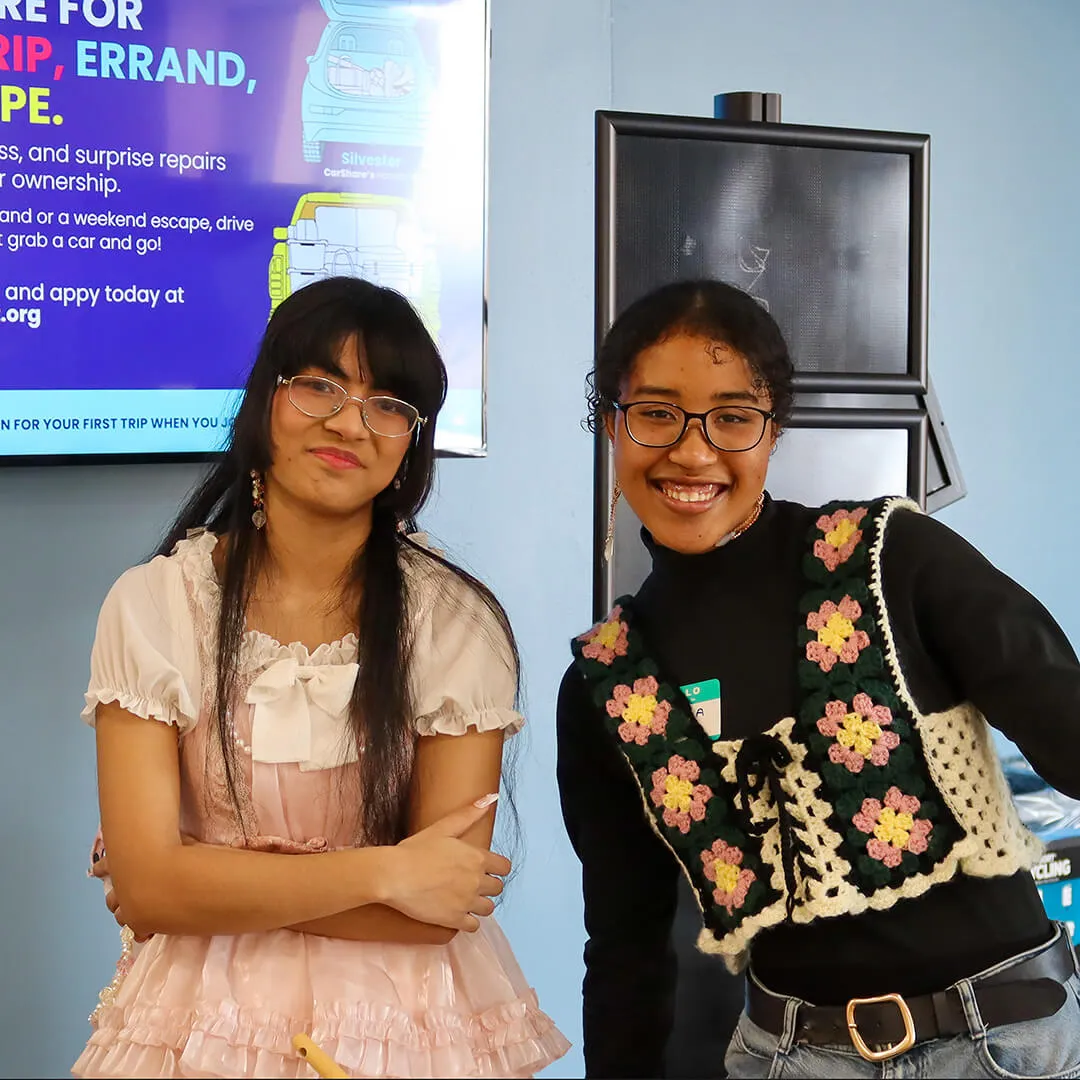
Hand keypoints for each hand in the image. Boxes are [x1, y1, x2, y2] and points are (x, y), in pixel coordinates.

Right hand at [381, 795, 510, 931]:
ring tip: (464, 898)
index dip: (496, 868)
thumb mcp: (443, 828)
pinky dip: (467, 921)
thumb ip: (469, 814)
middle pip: (497, 888)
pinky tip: (456, 913)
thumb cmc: (415, 849)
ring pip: (488, 908)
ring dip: (479, 903)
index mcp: (477, 858)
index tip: (486, 869)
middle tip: (471, 883)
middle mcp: (476, 881)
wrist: (394, 875)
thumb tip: (491, 797)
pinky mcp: (454, 920)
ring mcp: (466, 902)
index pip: (504, 867)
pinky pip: (473, 926)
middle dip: (488, 886)